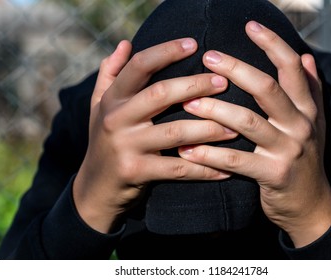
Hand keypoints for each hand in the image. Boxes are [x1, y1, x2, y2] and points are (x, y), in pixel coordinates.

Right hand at [73, 39, 235, 232]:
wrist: (95, 187)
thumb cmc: (104, 140)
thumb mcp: (99, 106)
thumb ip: (110, 75)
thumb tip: (124, 43)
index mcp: (112, 99)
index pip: (139, 66)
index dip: (166, 51)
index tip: (194, 43)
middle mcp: (116, 119)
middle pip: (160, 94)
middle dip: (196, 86)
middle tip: (224, 83)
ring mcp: (126, 146)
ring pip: (176, 132)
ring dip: (209, 129)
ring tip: (234, 126)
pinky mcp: (137, 172)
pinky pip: (178, 169)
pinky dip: (204, 169)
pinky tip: (226, 168)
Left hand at [179, 21, 330, 246]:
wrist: (310, 204)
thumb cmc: (303, 158)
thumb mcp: (313, 122)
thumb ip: (310, 90)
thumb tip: (305, 56)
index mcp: (307, 108)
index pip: (291, 68)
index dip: (272, 43)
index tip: (249, 25)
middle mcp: (301, 125)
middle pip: (266, 89)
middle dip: (236, 70)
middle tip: (208, 58)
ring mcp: (288, 150)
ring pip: (247, 122)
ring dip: (214, 110)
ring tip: (187, 102)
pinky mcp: (272, 175)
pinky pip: (236, 161)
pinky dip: (210, 154)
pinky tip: (187, 150)